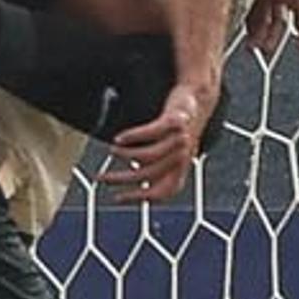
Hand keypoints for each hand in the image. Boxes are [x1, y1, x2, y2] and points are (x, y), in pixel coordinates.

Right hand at [100, 77, 220, 202]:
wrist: (197, 100)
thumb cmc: (176, 129)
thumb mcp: (168, 152)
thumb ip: (154, 165)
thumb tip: (130, 173)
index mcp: (180, 170)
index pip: (161, 192)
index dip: (138, 197)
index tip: (116, 198)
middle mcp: (182, 157)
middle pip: (149, 174)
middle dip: (122, 178)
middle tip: (101, 177)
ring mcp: (179, 139)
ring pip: (150, 155)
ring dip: (126, 155)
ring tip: (112, 151)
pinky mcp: (174, 121)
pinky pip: (151, 132)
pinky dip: (132, 136)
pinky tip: (118, 138)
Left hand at [248, 0, 298, 53]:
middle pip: (279, 23)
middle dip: (273, 38)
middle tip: (265, 51)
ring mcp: (263, 0)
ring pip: (264, 24)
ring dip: (259, 37)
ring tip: (250, 48)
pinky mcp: (248, 2)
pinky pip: (251, 21)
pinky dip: (250, 31)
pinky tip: (246, 39)